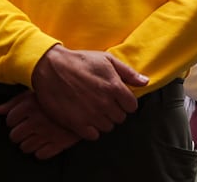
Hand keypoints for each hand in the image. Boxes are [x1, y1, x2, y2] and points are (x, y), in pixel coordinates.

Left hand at [0, 90, 80, 158]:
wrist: (92, 100)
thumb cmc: (63, 93)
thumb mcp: (39, 91)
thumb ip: (15, 101)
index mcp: (30, 105)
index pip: (10, 120)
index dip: (14, 120)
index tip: (22, 118)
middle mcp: (36, 120)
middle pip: (14, 136)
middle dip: (19, 133)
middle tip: (28, 129)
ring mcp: (47, 133)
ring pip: (25, 147)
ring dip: (29, 143)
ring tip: (38, 135)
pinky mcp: (58, 144)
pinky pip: (40, 155)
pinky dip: (41, 151)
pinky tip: (46, 142)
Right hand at [31, 45, 146, 139]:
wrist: (50, 67)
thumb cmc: (80, 61)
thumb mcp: (107, 60)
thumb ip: (128, 73)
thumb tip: (145, 82)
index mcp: (114, 87)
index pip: (132, 107)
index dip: (126, 103)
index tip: (118, 98)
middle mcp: (104, 103)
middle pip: (120, 118)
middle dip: (115, 111)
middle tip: (104, 103)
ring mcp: (90, 115)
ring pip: (108, 127)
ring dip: (103, 121)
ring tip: (94, 110)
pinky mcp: (75, 123)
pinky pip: (92, 136)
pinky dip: (91, 130)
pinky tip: (86, 119)